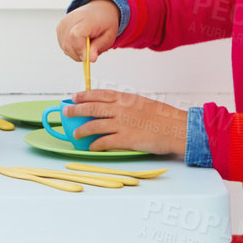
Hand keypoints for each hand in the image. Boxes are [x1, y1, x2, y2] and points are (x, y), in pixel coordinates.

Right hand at [57, 0, 119, 61]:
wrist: (98, 9)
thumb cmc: (104, 22)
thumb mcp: (109, 35)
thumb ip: (99, 47)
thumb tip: (91, 59)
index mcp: (86, 19)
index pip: (76, 35)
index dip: (81, 49)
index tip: (88, 57)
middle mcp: (71, 20)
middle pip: (68, 44)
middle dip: (80, 55)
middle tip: (91, 52)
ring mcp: (63, 24)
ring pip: (65, 47)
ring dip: (76, 53)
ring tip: (86, 45)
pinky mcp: (59, 28)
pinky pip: (63, 45)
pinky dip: (71, 49)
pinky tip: (80, 43)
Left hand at [65, 89, 187, 155]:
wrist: (176, 128)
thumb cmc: (163, 117)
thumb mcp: (142, 103)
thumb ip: (127, 105)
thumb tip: (115, 108)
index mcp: (125, 99)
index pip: (99, 94)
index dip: (84, 95)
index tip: (74, 96)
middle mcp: (121, 109)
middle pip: (92, 108)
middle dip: (76, 110)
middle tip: (66, 111)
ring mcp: (122, 124)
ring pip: (94, 125)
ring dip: (82, 130)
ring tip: (75, 135)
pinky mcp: (125, 139)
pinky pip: (104, 142)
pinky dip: (95, 145)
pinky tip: (91, 147)